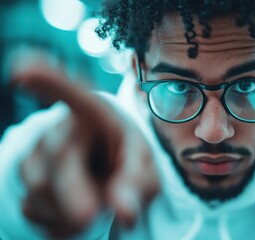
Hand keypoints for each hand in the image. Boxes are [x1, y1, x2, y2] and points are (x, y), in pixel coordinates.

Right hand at [12, 63, 158, 237]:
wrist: (108, 170)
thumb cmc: (128, 160)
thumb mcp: (144, 169)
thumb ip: (138, 184)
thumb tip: (124, 210)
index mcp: (96, 113)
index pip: (73, 92)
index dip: (48, 79)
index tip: (23, 69)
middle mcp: (61, 126)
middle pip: (59, 160)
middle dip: (73, 195)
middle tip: (90, 218)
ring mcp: (37, 151)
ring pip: (39, 189)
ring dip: (70, 212)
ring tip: (94, 207)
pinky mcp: (24, 177)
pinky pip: (32, 209)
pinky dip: (58, 223)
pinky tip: (74, 214)